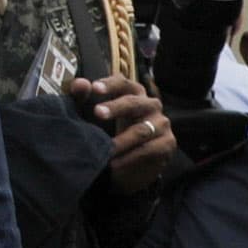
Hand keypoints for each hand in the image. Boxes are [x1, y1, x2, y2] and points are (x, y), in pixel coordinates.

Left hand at [69, 74, 174, 193]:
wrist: (129, 162)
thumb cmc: (109, 129)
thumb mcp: (94, 115)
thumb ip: (83, 98)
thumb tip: (80, 84)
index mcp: (133, 93)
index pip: (123, 83)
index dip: (110, 84)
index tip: (94, 88)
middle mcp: (150, 105)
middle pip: (134, 103)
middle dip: (115, 107)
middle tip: (97, 113)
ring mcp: (161, 124)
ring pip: (141, 130)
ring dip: (120, 141)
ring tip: (104, 149)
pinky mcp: (167, 144)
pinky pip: (149, 150)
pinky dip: (129, 158)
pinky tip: (115, 164)